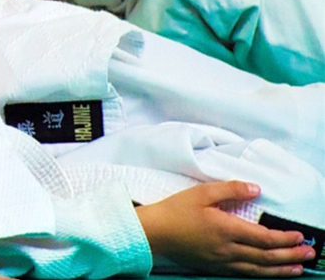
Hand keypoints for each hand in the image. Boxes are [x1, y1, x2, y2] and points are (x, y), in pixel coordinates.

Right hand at [136, 180, 313, 276]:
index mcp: (226, 230)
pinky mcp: (212, 267)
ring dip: (280, 269)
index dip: (285, 238)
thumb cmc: (174, 211)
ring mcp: (220, 261)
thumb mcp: (202, 193)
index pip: (264, 238)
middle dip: (290, 255)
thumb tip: (255, 189)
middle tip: (309, 254)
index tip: (300, 235)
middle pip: (266, 256)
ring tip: (296, 268)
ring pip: (257, 268)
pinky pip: (242, 273)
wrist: (152, 232)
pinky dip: (260, 273)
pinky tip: (267, 272)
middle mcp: (226, 249)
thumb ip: (231, 189)